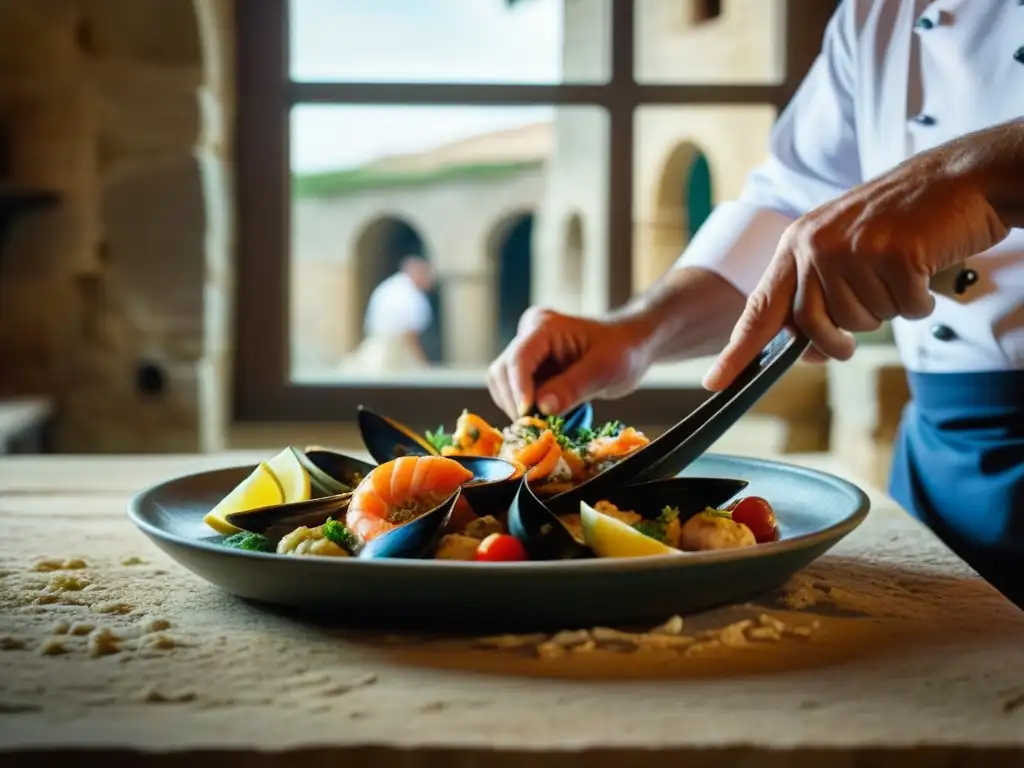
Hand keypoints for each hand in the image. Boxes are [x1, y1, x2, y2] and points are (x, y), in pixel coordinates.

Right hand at [487, 307, 652, 421]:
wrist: (631, 346)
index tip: (527, 416)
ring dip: (518, 408)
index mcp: (545, 326)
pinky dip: (526, 410)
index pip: (518, 358)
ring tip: (545, 424)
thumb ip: (573, 387)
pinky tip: (546, 419)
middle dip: (515, 402)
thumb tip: (542, 408)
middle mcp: (529, 335)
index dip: (518, 389)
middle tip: (537, 428)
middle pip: (502, 372)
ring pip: (503, 385)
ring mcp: (528, 352)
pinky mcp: (531, 369)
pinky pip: (515, 393)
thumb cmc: (623, 350)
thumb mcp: (604, 369)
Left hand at [702, 150, 1008, 390]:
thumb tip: (806, 354)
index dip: (738, 351)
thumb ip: (817, 295)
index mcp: (795, 244)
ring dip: (889, 305)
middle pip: (815, 329)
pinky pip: (904, 310)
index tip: (715, 382)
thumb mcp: (842, 248)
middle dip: (842, 337)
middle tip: (872, 305)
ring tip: (900, 266)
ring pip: (863, 322)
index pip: (759, 308)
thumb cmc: (901, 219)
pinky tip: (923, 265)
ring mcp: (852, 249)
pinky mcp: (892, 255)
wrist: (959, 176)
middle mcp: (815, 246)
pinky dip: (920, 300)